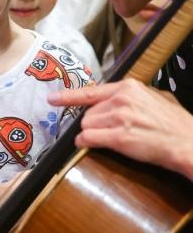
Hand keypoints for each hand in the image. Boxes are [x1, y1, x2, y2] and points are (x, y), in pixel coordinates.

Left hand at [49, 79, 192, 178]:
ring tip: (113, 138)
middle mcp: (121, 100)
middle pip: (87, 114)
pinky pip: (87, 138)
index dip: (69, 96)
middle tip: (113, 131)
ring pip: (86, 126)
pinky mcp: (118, 137)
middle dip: (94, 124)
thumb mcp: (156, 97)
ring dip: (93, 134)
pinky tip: (91, 145)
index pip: (91, 91)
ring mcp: (119, 118)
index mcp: (129, 87)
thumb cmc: (175, 123)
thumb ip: (134, 96)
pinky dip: (85, 143)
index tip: (53, 98)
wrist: (187, 141)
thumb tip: (120, 97)